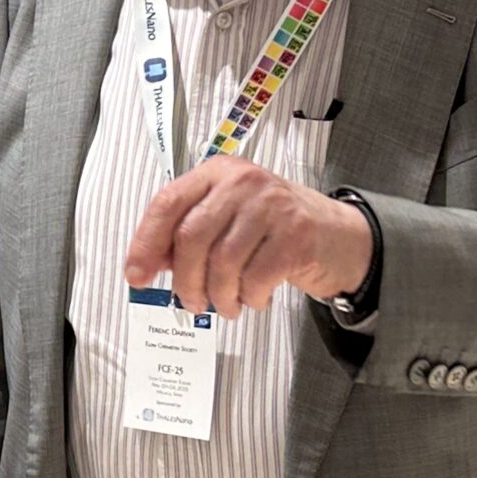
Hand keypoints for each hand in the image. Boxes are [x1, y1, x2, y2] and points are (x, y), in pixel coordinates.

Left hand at [123, 155, 373, 318]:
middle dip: (185, 279)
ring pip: (223, 261)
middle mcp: (242, 181)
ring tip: (226, 304)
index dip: (146, 243)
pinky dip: (250, 297)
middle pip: (192, 236)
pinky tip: (255, 298)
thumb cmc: (272, 229)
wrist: (340, 235)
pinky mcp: (297, 234)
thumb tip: (147, 265)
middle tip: (190, 301)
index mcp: (216, 173)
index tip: (137, 276)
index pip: (167, 203)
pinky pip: (256, 277)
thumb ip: (188, 234)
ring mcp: (272, 205)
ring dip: (219, 295)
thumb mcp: (227, 218)